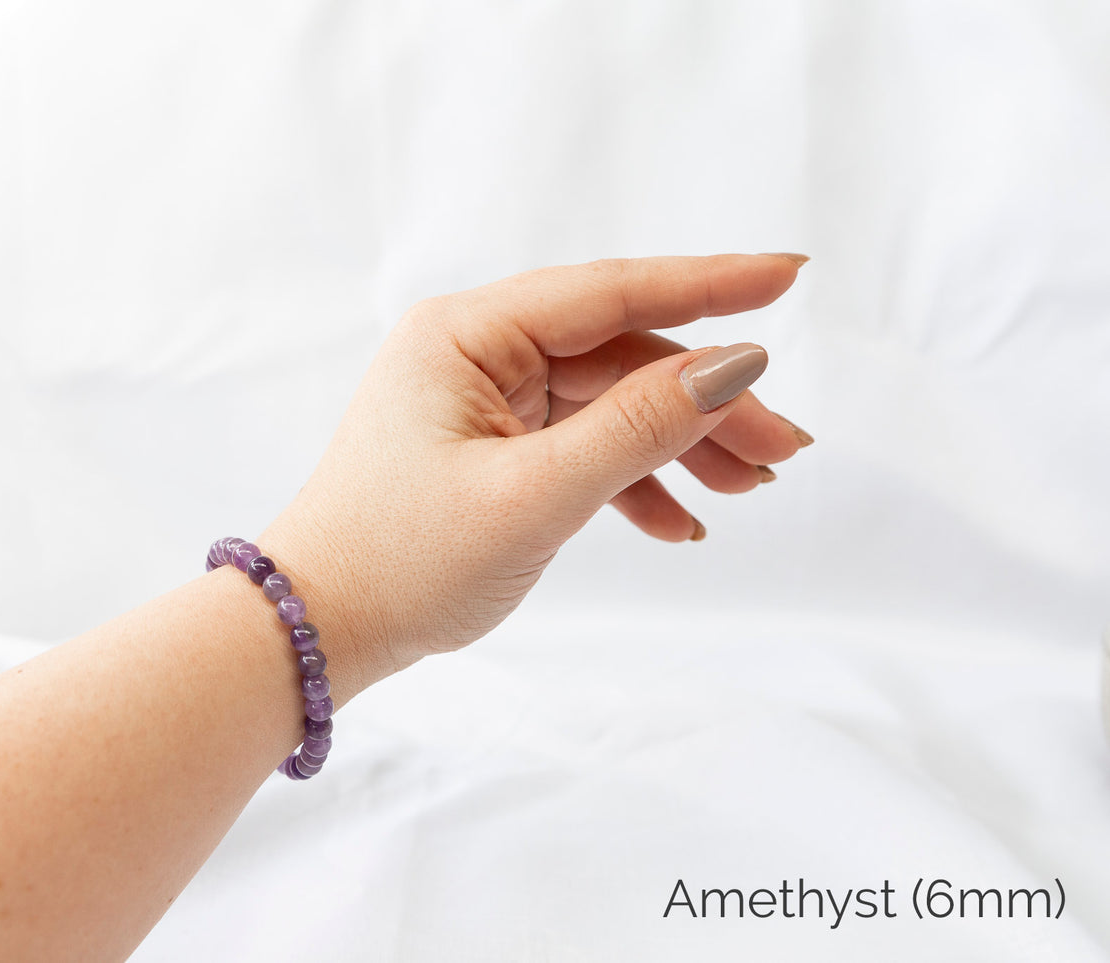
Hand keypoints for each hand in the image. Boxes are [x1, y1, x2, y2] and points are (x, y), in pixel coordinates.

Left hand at [259, 254, 812, 694]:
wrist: (318, 631)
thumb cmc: (403, 559)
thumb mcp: (534, 496)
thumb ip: (638, 427)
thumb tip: (734, 362)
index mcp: (467, 334)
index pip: (609, 291)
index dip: (708, 283)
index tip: (791, 274)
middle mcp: (474, 351)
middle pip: (620, 356)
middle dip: (705, 401)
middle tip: (783, 453)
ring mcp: (482, 400)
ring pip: (608, 404)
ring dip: (678, 446)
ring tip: (746, 492)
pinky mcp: (489, 449)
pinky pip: (579, 446)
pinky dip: (630, 482)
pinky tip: (678, 526)